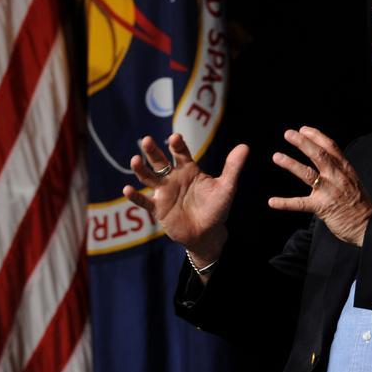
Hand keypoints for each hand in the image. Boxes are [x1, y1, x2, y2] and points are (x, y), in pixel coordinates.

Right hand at [123, 133, 247, 260]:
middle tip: (147, 140)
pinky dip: (134, 196)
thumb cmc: (217, 208)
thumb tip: (245, 147)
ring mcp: (164, 192)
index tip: (175, 138)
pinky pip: (144, 201)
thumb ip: (233, 168)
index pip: (181, 153)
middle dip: (153, 151)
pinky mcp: (158, 208)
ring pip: (148, 177)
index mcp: (189, 170)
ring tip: (135, 160)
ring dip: (140, 169)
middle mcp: (174, 178)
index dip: (177, 145)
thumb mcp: (227, 187)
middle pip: (160, 161)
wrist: (209, 233)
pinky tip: (127, 189)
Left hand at [268, 126, 371, 245]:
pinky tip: (272, 202)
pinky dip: (285, 203)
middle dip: (303, 143)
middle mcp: (338, 177)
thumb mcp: (352, 180)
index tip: (303, 129)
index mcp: (345, 169)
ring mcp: (329, 191)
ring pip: (308, 173)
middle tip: (288, 134)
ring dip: (291, 164)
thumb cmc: (359, 204)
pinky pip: (301, 203)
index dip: (316, 136)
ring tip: (277, 156)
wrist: (367, 225)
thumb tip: (325, 158)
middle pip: (319, 155)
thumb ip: (339, 169)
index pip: (331, 147)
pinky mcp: (322, 207)